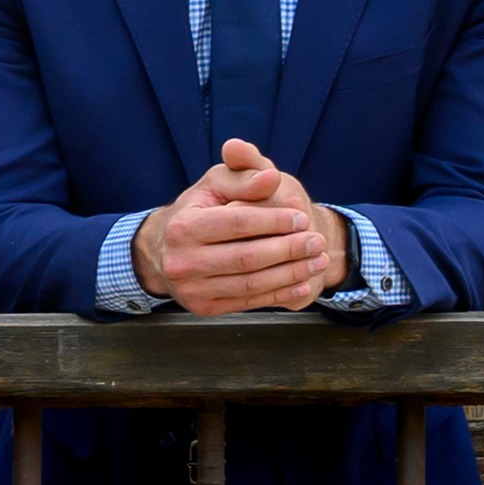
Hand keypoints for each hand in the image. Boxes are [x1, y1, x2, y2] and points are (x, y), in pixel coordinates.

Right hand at [137, 139, 345, 313]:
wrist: (165, 250)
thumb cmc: (198, 210)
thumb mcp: (216, 184)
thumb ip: (245, 176)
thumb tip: (271, 178)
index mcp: (183, 226)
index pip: (237, 223)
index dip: (275, 220)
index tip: (302, 217)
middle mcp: (181, 261)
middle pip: (247, 257)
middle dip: (289, 249)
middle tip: (317, 241)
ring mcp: (191, 289)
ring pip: (252, 284)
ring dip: (292, 273)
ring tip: (318, 260)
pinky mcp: (203, 307)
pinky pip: (249, 302)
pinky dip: (281, 294)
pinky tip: (303, 282)